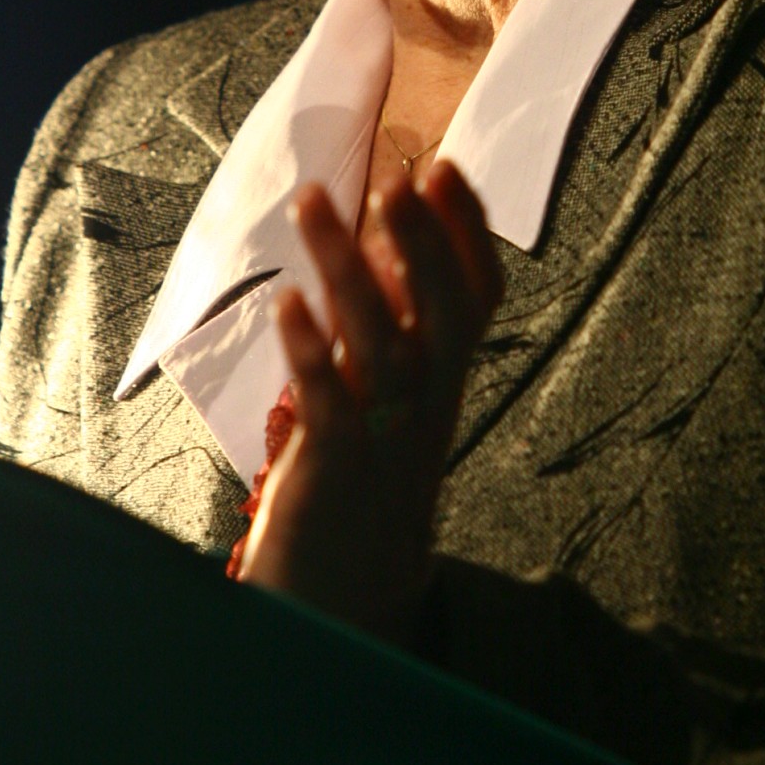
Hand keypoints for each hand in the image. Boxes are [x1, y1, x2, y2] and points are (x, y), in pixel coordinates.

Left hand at [235, 160, 503, 642]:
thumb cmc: (363, 474)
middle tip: (395, 179)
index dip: (466, 232)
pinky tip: (288, 301)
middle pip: (442, 316)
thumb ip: (393, 322)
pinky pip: (328, 408)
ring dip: (348, 268)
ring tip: (313, 201)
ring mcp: (383, 439)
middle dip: (422, 243)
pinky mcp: (332, 474)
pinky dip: (310, 352)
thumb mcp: (392, 394)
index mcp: (444, 380)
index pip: (477, 297)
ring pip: (380, 347)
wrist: (346, 598)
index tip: (442, 167)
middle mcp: (427, 405)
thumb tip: (395, 238)